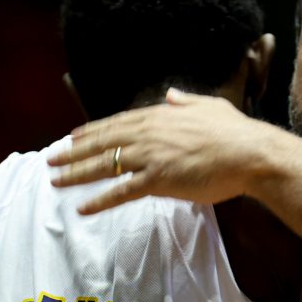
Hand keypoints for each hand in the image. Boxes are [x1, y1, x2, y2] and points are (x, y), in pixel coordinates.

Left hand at [48, 89, 280, 212]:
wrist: (252, 154)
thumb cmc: (236, 132)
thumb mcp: (209, 106)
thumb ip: (185, 101)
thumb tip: (170, 94)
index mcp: (160, 116)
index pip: (117, 123)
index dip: (92, 130)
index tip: (73, 136)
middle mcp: (150, 134)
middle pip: (103, 142)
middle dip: (74, 151)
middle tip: (50, 158)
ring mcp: (152, 156)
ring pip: (105, 165)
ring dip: (77, 173)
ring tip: (55, 180)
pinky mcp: (158, 180)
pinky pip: (121, 191)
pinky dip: (100, 199)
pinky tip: (82, 206)